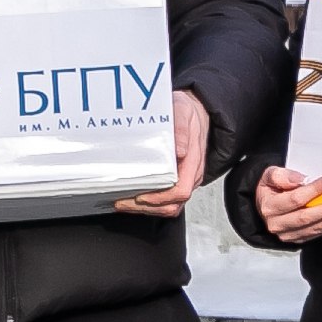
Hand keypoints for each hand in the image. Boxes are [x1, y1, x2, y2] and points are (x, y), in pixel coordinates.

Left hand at [115, 89, 209, 216]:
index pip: (180, 190)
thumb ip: (180, 129)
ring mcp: (186, 179)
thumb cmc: (188, 113)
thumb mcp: (183, 111)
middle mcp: (191, 174)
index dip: (159, 198)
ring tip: (124, 203)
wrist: (198, 113)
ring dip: (146, 209)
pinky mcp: (179, 180)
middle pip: (173, 204)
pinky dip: (150, 204)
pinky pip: (167, 201)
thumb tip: (180, 151)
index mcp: (193, 161)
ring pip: (170, 207)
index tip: (140, 196)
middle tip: (123, 202)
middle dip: (146, 207)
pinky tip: (134, 199)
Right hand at [256, 166, 321, 244]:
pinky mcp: (298, 238)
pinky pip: (317, 233)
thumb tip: (303, 180)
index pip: (296, 199)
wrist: (264, 203)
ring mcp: (288, 234)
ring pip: (315, 228)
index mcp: (270, 207)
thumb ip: (284, 176)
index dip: (316, 189)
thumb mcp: (270, 175)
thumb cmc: (269, 188)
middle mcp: (277, 224)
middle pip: (307, 217)